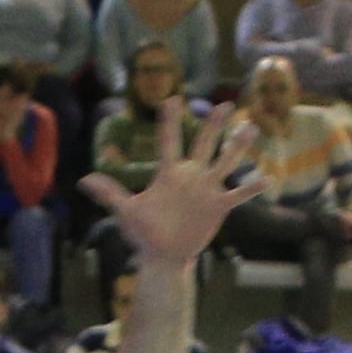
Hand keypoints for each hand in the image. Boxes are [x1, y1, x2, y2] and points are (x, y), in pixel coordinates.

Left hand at [88, 107, 259, 273]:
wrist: (164, 255)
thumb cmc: (144, 232)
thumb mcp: (126, 212)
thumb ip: (109, 194)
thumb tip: (83, 181)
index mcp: (167, 172)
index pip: (168, 140)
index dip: (170, 120)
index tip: (172, 98)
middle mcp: (190, 175)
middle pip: (203, 143)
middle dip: (213, 124)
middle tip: (224, 104)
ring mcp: (207, 189)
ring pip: (225, 161)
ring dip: (238, 146)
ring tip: (251, 127)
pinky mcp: (219, 206)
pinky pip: (238, 194)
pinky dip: (252, 188)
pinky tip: (268, 178)